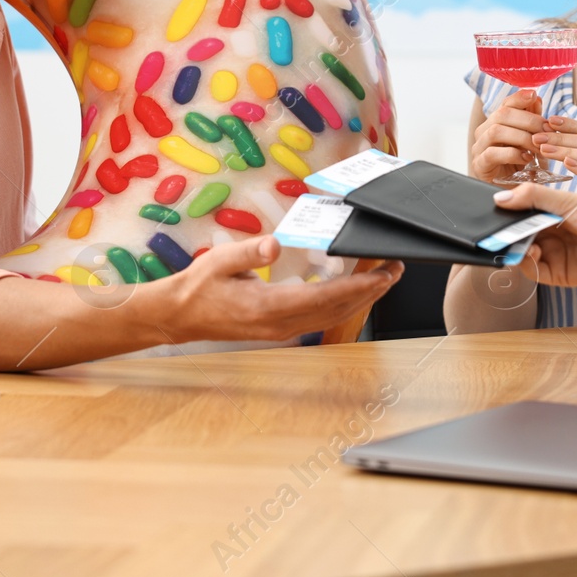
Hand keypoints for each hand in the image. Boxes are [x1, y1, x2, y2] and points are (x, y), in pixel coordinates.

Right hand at [164, 236, 402, 342]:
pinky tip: (353, 292)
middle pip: (337, 311)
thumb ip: (249, 253)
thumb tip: (275, 245)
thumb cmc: (200, 286)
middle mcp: (280, 324)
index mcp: (268, 307)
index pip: (324, 299)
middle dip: (370, 293)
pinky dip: (343, 305)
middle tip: (396, 271)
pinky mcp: (281, 329)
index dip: (358, 288)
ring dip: (361, 300)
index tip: (382, 275)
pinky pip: (321, 319)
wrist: (181, 316)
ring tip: (384, 279)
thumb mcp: (220, 261)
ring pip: (332, 318)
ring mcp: (282, 330)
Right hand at [470, 89, 547, 183]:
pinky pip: (493, 153)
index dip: (519, 97)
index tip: (534, 95)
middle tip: (547, 130)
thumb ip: (531, 121)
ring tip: (538, 146)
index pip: (505, 103)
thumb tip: (536, 98)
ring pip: (496, 131)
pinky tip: (527, 158)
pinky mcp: (479, 165)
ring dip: (522, 136)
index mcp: (496, 123)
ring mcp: (479, 148)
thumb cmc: (520, 166)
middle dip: (528, 120)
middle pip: (502, 114)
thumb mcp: (530, 141)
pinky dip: (512, 153)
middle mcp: (484, 132)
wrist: (510, 193)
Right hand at [490, 183, 576, 288]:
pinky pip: (533, 271)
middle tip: (495, 227)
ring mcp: (553, 255)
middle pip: (518, 234)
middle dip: (506, 231)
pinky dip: (526, 262)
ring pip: (521, 252)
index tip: (493, 208)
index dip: (507, 212)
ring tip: (517, 239)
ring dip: (515, 246)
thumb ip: (533, 197)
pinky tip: (532, 251)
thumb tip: (499, 199)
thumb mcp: (566, 201)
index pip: (521, 213)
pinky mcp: (557, 274)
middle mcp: (550, 235)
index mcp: (551, 214)